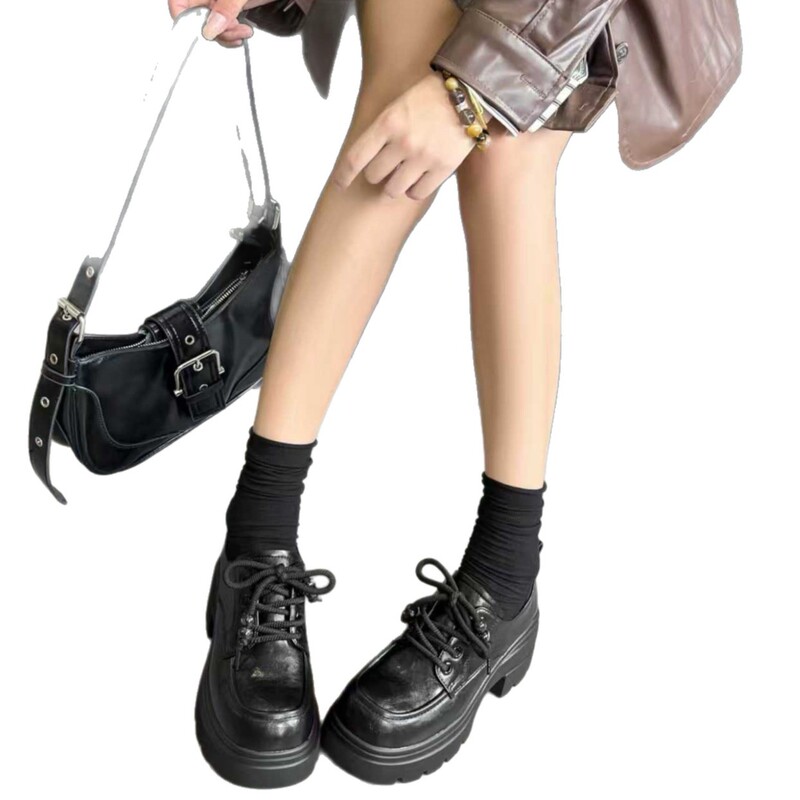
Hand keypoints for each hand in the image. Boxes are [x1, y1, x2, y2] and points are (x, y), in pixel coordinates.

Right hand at [168, 0, 274, 46]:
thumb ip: (226, 7)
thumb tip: (210, 29)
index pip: (179, 3)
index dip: (185, 18)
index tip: (203, 32)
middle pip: (195, 16)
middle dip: (215, 29)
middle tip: (235, 31)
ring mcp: (218, 0)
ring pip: (210, 24)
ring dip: (227, 34)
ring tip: (245, 31)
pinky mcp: (229, 7)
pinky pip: (222, 25)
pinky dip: (232, 32)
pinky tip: (243, 31)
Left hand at [333, 72, 477, 200]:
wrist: (471, 91)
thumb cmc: (431, 96)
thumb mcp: (399, 104)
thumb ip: (383, 130)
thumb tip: (366, 159)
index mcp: (388, 122)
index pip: (355, 157)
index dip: (343, 175)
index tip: (339, 184)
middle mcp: (403, 142)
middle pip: (374, 175)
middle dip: (377, 173)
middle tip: (386, 166)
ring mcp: (423, 157)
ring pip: (393, 189)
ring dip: (393, 186)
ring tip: (401, 176)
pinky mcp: (442, 168)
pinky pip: (416, 193)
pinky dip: (413, 190)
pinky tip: (416, 180)